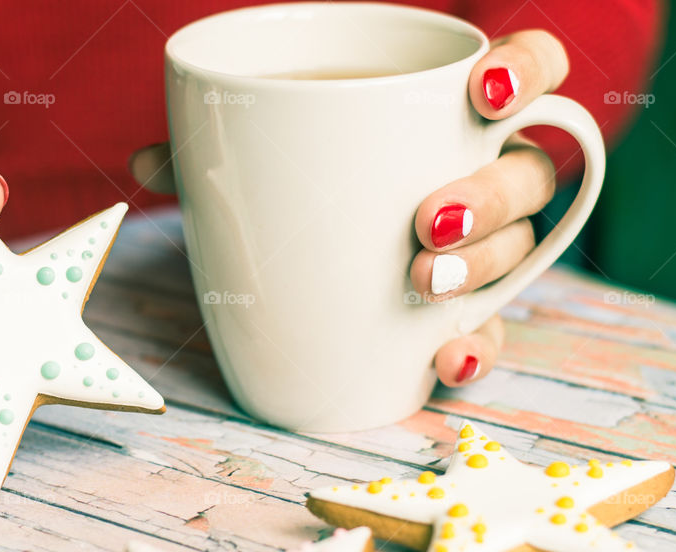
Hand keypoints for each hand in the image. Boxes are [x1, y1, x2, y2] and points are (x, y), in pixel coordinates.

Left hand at [129, 29, 568, 386]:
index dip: (525, 71)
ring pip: (518, 251)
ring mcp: (483, 253)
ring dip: (480, 267)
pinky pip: (493, 331)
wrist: (302, 280)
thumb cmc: (297, 197)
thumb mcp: (255, 168)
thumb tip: (148, 163)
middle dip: (491, 195)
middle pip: (528, 175)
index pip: (527, 73)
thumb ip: (214, 157)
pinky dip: (475, 347)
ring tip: (420, 281)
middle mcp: (481, 181)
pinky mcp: (468, 316)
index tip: (480, 91)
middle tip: (427, 221)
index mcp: (443, 122)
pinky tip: (443, 357)